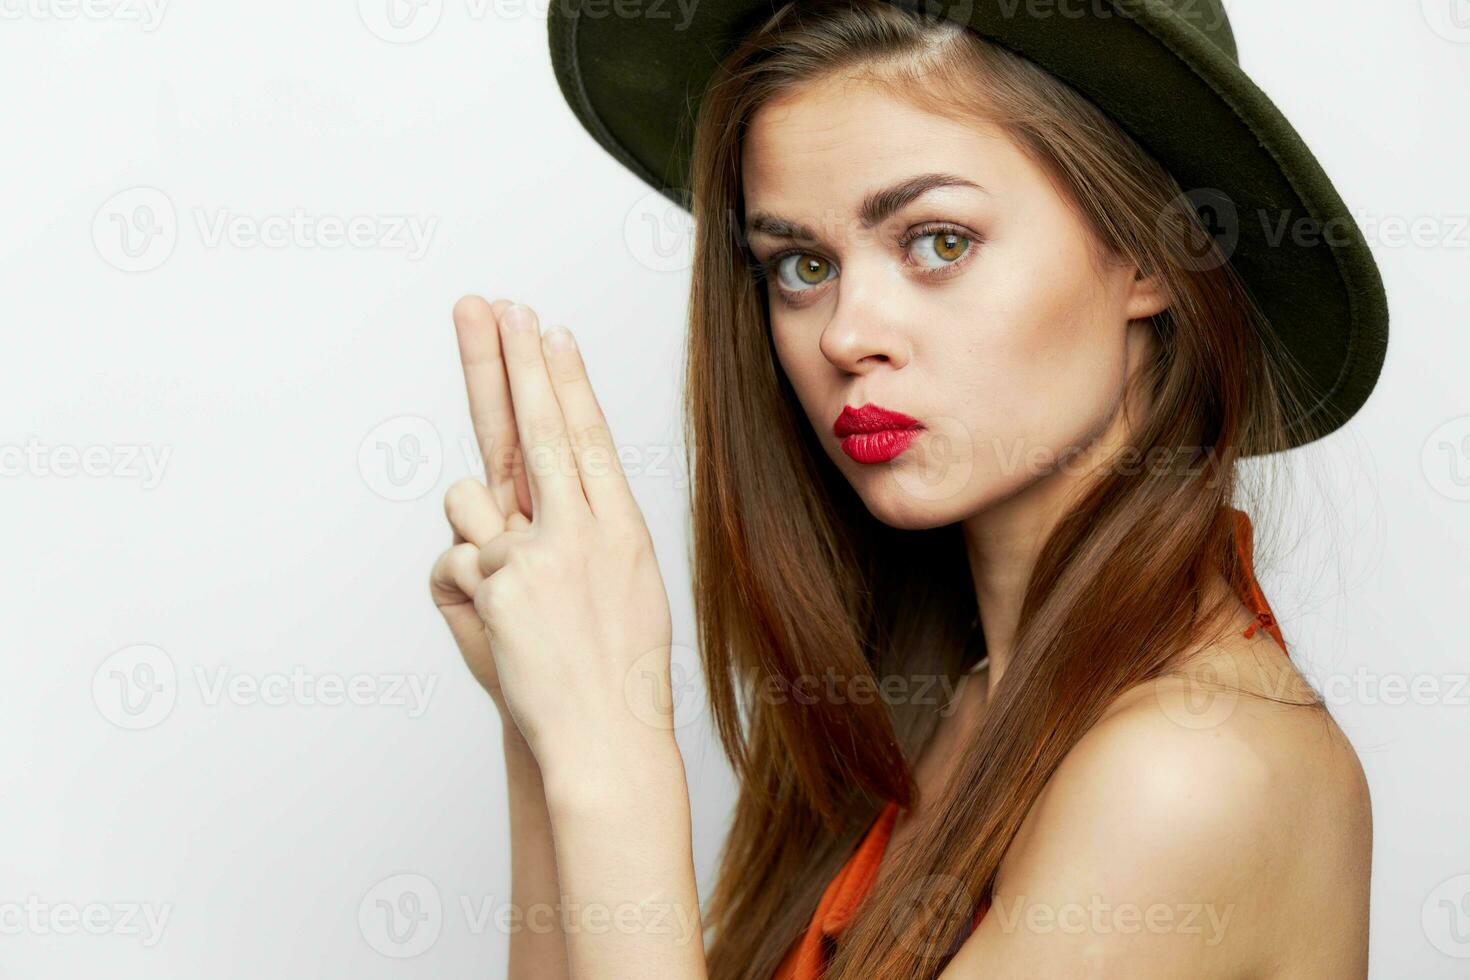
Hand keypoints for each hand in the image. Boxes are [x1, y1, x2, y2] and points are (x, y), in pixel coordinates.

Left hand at [435, 296, 677, 772]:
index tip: (550, 332)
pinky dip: (462, 591)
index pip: (587, 437)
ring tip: (509, 592)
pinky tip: (500, 632)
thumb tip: (509, 491)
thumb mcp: (621, 589)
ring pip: (468, 497)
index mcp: (623, 528)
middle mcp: (586, 530)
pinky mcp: (499, 585)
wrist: (607, 740)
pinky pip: (452, 561)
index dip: (565, 381)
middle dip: (517, 362)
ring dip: (471, 529)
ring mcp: (541, 555)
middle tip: (499, 307)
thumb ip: (574, 531)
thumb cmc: (613, 671)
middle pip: (541, 429)